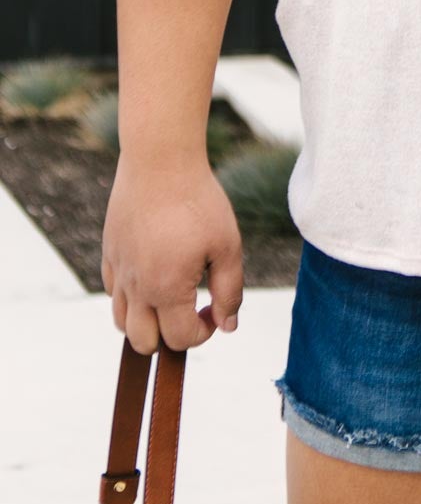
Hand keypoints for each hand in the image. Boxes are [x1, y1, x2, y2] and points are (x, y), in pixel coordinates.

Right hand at [101, 152, 244, 352]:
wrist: (160, 161)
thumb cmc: (199, 202)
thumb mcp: (227, 246)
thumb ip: (229, 291)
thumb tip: (228, 326)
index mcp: (166, 289)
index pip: (180, 339)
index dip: (203, 333)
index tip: (214, 309)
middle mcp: (136, 286)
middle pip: (142, 342)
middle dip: (169, 337)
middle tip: (191, 308)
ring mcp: (118, 270)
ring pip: (121, 321)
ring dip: (146, 321)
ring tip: (171, 296)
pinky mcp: (109, 252)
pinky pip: (113, 292)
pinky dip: (130, 296)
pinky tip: (154, 272)